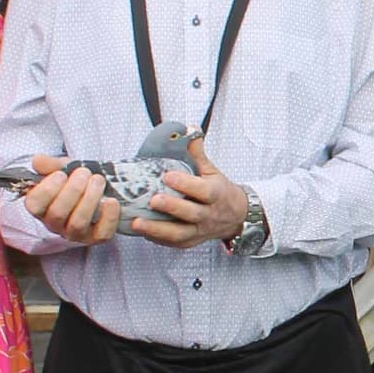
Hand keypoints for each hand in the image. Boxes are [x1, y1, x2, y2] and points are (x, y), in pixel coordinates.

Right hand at [24, 154, 118, 242]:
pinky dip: (109, 218)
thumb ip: (50, 164)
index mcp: (42, 207)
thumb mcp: (62, 168)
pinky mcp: (96, 237)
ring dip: (89, 199)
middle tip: (84, 173)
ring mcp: (75, 233)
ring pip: (77, 224)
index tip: (60, 174)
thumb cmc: (75, 180)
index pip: (35, 205)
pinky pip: (101, 234)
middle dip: (73, 190)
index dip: (47, 190)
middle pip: (57, 214)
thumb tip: (38, 161)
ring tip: (98, 180)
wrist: (98, 189)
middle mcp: (55, 224)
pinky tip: (112, 201)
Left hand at [139, 135, 249, 249]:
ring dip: (157, 229)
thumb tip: (189, 129)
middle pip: (191, 213)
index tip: (168, 176)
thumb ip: (198, 153)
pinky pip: (173, 243)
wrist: (236, 216)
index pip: (203, 191)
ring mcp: (200, 230)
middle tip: (153, 200)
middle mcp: (209, 214)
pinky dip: (157, 238)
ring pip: (180, 233)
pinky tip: (142, 232)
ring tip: (137, 222)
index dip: (186, 184)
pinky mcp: (191, 242)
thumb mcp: (212, 170)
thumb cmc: (220, 192)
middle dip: (171, 207)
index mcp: (216, 195)